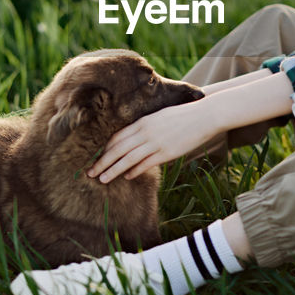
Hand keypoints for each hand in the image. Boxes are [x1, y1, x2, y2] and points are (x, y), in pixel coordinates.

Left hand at [88, 98, 220, 182]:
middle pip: (117, 149)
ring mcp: (156, 142)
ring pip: (128, 159)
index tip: (94, 158)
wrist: (205, 115)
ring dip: (113, 170)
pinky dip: (134, 171)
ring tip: (102, 179)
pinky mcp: (167, 152)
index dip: (103, 149)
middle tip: (89, 173)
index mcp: (142, 121)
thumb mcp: (159, 116)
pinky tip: (126, 177)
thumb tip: (133, 139)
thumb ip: (145, 127)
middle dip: (102, 161)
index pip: (116, 137)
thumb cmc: (182, 115)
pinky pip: (146, 164)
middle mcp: (145, 132)